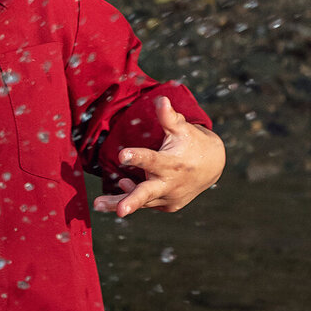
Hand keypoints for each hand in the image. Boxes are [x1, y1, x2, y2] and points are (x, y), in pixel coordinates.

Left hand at [92, 96, 225, 217]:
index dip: (137, 157)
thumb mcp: (182, 129)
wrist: (213, 166)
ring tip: (97, 204)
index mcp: (172, 164)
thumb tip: (161, 99)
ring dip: (118, 203)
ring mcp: (168, 197)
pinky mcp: (166, 205)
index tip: (122, 154)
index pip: (152, 160)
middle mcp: (170, 184)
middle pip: (148, 194)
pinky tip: (120, 188)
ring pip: (141, 201)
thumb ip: (169, 117)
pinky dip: (132, 197)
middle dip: (132, 202)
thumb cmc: (192, 142)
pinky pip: (146, 202)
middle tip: (120, 211)